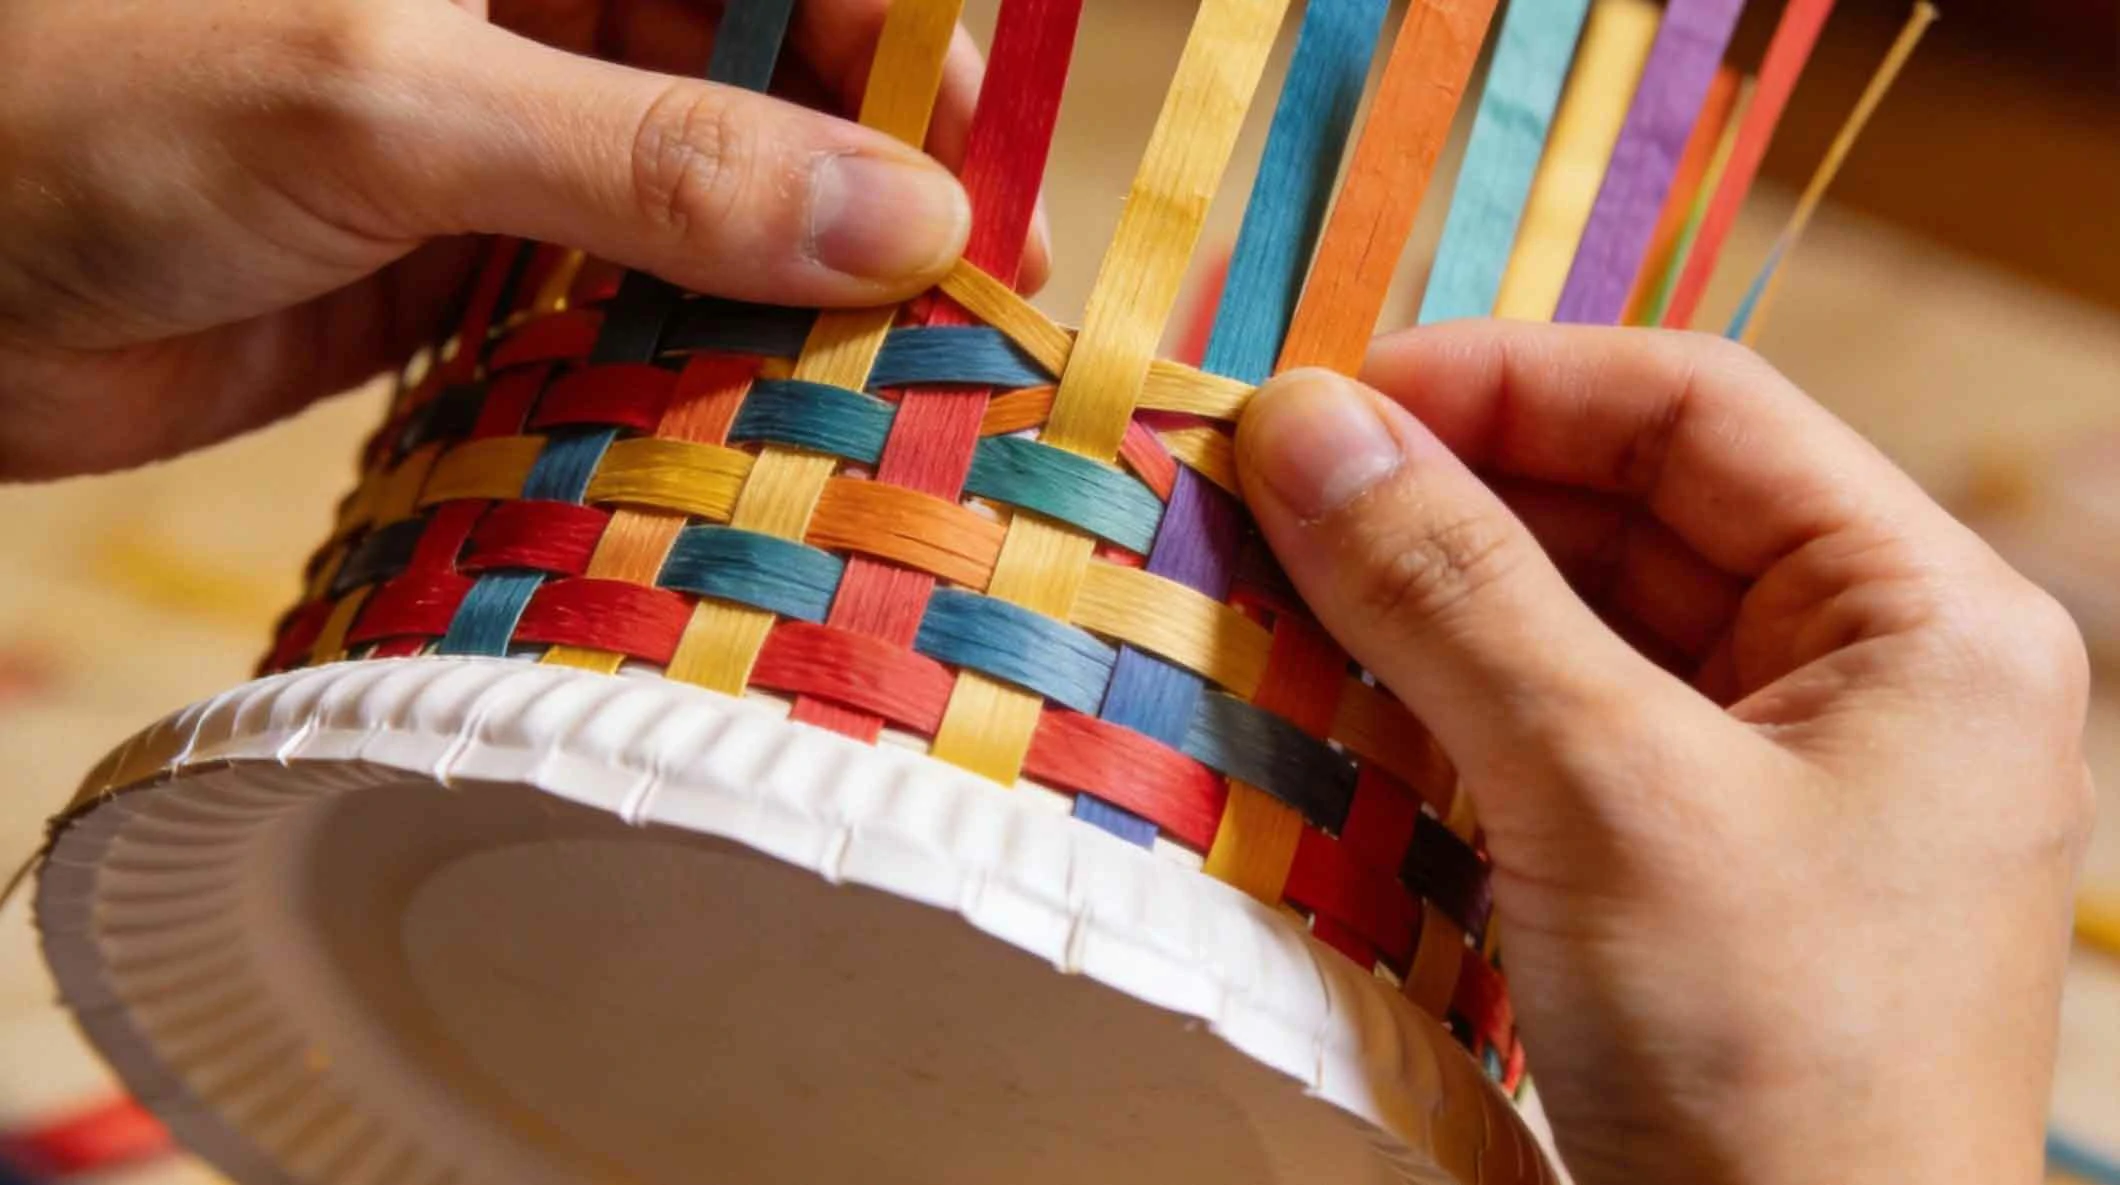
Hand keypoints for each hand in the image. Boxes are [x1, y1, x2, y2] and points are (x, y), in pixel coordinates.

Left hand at [0, 0, 1025, 478]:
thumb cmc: (86, 104)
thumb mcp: (390, 100)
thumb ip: (656, 156)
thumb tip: (907, 218)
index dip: (906, 54)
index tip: (995, 186)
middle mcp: (536, 8)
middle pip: (768, 84)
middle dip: (866, 194)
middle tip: (966, 326)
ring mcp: (505, 139)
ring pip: (709, 206)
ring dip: (789, 300)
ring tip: (891, 398)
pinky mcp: (467, 266)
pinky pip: (626, 308)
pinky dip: (691, 367)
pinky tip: (753, 430)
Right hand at [1237, 324, 2091, 1184]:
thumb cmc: (1767, 1057)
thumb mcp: (1604, 793)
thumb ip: (1451, 590)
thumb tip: (1299, 419)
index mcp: (1927, 614)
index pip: (1698, 410)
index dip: (1506, 380)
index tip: (1328, 404)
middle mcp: (1869, 676)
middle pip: (1631, 510)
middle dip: (1448, 496)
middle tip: (1269, 496)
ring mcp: (1781, 779)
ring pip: (1579, 624)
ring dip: (1428, 602)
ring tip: (1276, 585)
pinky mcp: (1694, 870)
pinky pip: (1558, 735)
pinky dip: (1446, 708)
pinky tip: (1337, 697)